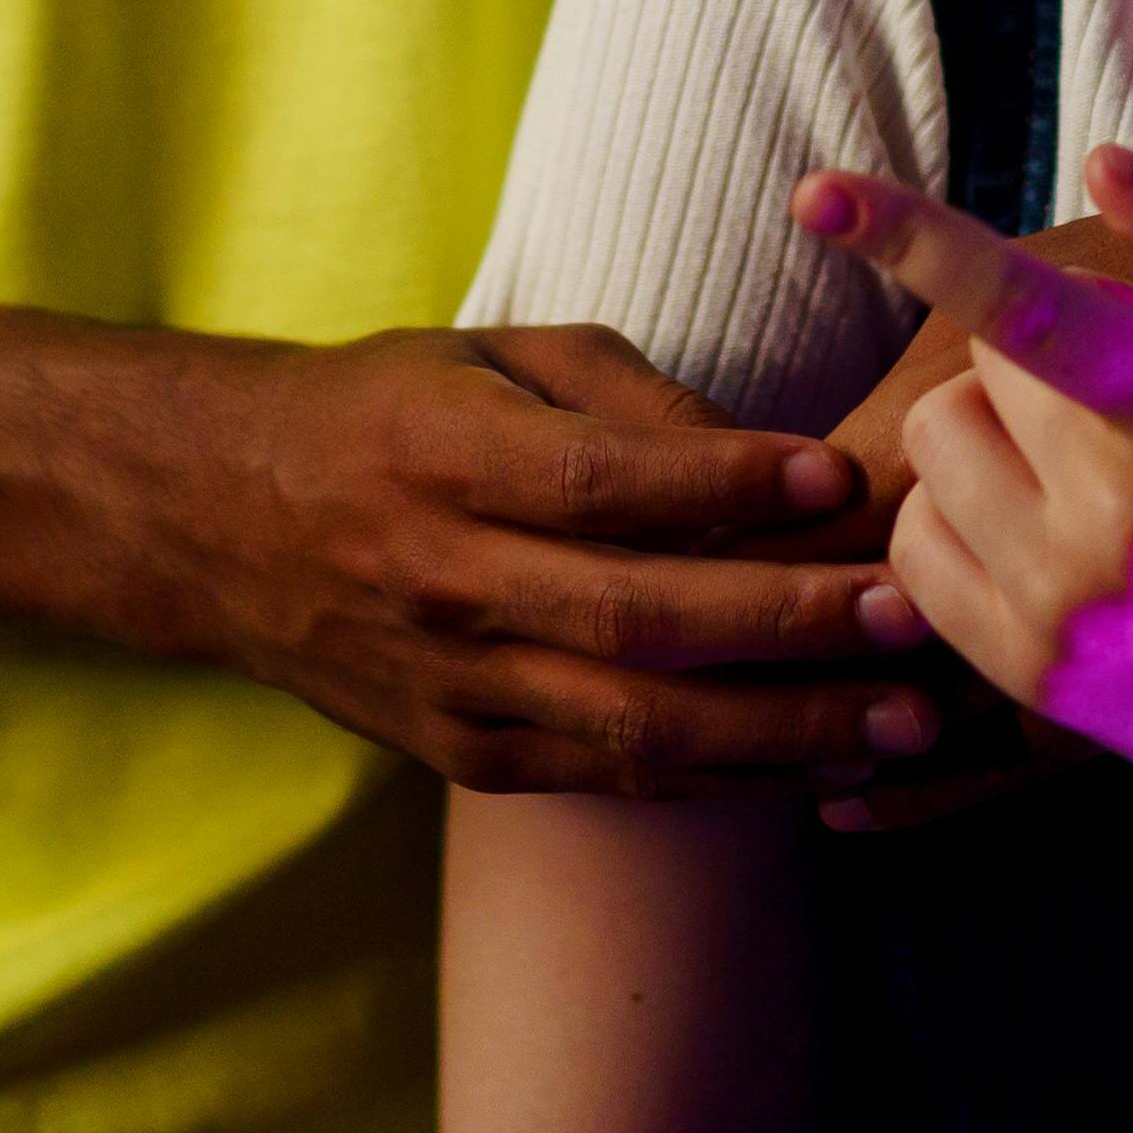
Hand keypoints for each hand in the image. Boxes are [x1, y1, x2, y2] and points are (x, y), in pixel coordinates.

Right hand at [139, 323, 940, 797]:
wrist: (224, 520)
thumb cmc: (392, 410)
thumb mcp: (493, 353)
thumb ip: (628, 394)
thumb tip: (763, 462)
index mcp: (444, 455)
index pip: (601, 481)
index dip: (725, 483)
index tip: (839, 475)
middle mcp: (441, 580)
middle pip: (635, 618)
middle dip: (788, 623)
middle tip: (908, 611)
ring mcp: (449, 685)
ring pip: (635, 727)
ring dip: (783, 729)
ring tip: (902, 717)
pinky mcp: (462, 755)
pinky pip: (610, 778)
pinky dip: (723, 779)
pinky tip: (822, 762)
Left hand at [800, 148, 1132, 856]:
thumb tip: (1103, 166)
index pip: (1030, 310)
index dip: (915, 239)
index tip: (817, 190)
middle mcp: (1125, 525)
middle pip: (976, 370)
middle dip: (1032, 357)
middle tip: (1127, 388)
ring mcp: (1068, 612)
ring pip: (932, 455)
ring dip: (989, 435)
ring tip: (1090, 468)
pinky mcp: (1030, 678)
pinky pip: (915, 552)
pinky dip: (958, 520)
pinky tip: (1050, 533)